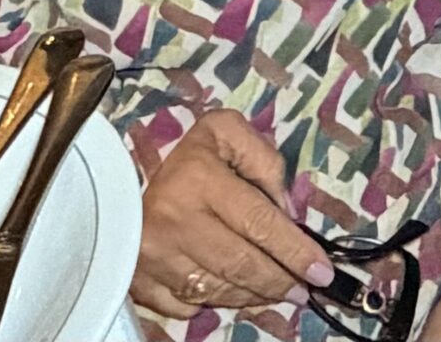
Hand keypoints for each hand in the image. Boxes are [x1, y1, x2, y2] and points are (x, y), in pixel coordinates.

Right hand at [129, 111, 331, 320]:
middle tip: (305, 289)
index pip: (259, 222)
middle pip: (242, 263)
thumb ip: (263, 160)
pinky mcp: (141, 283)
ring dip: (256, 295)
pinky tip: (238, 292)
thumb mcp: (226, 134)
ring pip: (220, 290)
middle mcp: (174, 220)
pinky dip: (220, 303)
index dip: (295, 250)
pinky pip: (191, 306)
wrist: (118, 186)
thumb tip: (287, 211)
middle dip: (281, 280)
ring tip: (279, 290)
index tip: (321, 271)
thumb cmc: (187, 161)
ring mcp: (154, 257)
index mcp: (198, 178)